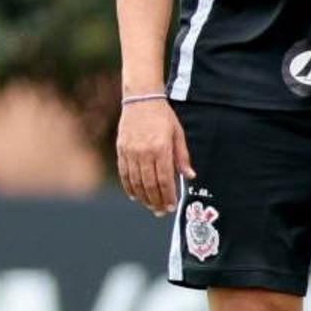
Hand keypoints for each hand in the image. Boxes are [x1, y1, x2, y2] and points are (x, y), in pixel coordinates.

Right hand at [116, 98, 193, 215]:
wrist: (141, 99)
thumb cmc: (163, 117)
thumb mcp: (178, 134)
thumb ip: (182, 157)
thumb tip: (189, 176)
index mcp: (161, 148)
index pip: (164, 179)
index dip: (168, 196)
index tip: (172, 206)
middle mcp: (144, 152)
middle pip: (150, 184)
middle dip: (157, 201)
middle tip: (161, 211)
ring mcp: (131, 152)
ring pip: (136, 182)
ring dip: (144, 197)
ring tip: (150, 206)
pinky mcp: (121, 150)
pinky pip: (124, 174)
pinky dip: (129, 187)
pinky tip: (135, 196)